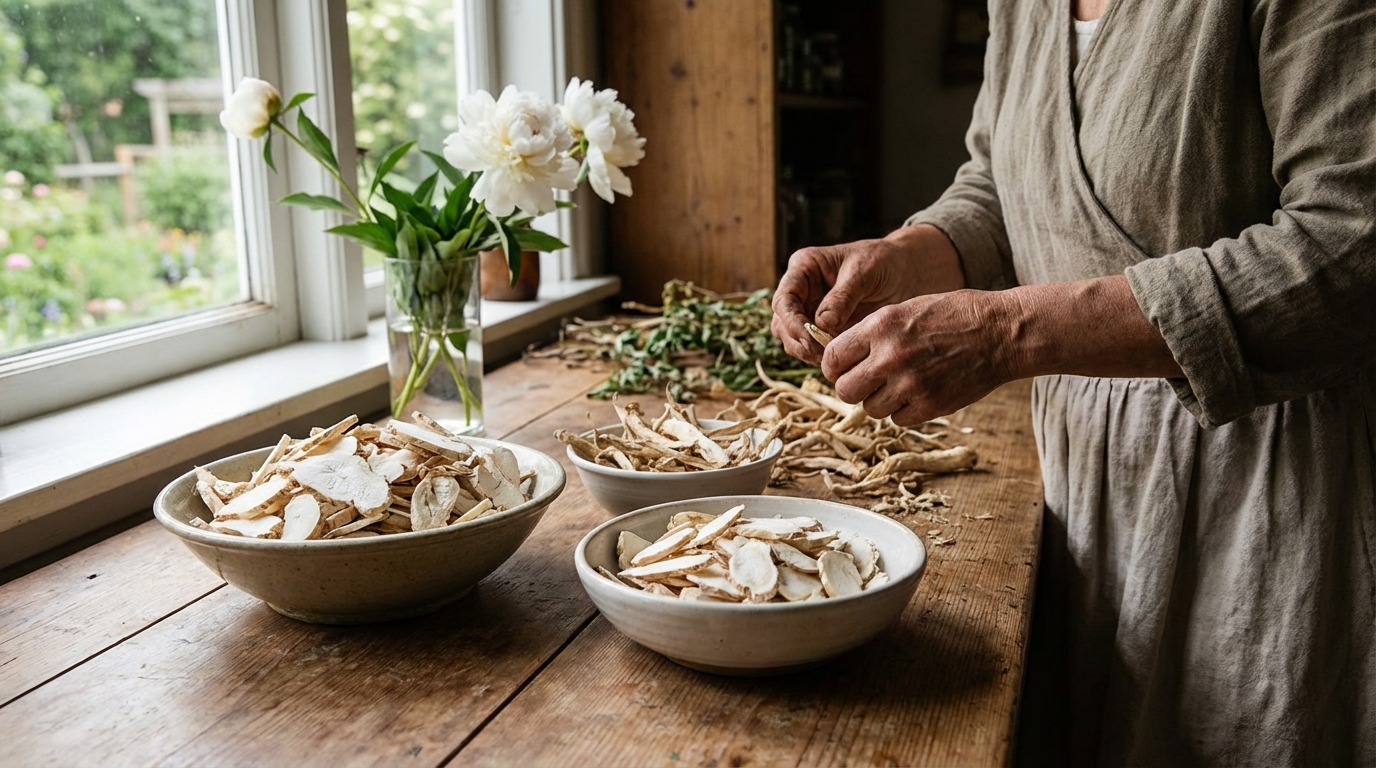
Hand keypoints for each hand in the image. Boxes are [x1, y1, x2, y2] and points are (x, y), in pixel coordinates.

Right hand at [771, 224, 964, 364]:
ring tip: (833, 359)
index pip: (784, 299)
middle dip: (798, 342)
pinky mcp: (824, 330)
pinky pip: (813, 349)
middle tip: (823, 355)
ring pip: (793, 340)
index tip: (810, 339)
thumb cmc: (884, 261)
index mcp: (804, 268)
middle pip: (782, 324)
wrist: (906, 271)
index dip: (792, 322)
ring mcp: (811, 312)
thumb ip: (843, 296)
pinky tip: (841, 360)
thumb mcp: (865, 271)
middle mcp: (802, 291)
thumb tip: (822, 324)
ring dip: (807, 353)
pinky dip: (822, 357)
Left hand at [821, 290, 1012, 425]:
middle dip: (853, 387)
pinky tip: (919, 392)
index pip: (832, 358)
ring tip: (901, 383)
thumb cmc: (954, 315)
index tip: (843, 368)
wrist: (1001, 332)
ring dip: (880, 400)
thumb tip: (842, 358)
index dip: (834, 366)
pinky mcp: (930, 406)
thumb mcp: (906, 309)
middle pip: (845, 390)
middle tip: (868, 381)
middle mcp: (890, 357)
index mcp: (880, 326)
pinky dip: (904, 411)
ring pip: (870, 409)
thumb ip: (872, 333)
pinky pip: (898, 420)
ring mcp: (910, 385)